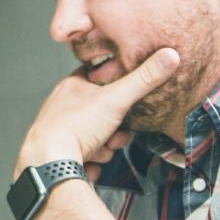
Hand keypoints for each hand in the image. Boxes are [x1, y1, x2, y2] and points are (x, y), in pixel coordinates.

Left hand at [14, 48, 179, 179]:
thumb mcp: (116, 98)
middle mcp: (62, 107)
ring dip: (104, 148)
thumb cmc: (76, 127)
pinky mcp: (58, 154)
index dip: (117, 89)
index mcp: (72, 86)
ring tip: (98, 150)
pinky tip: (88, 164)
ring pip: (95, 137)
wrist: (49, 163)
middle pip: (102, 114)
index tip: (126, 100)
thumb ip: (144, 79)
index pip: (99, 78)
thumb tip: (170, 56)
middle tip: (115, 135)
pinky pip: (84, 157)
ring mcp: (59, 131)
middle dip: (115, 129)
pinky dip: (90, 163)